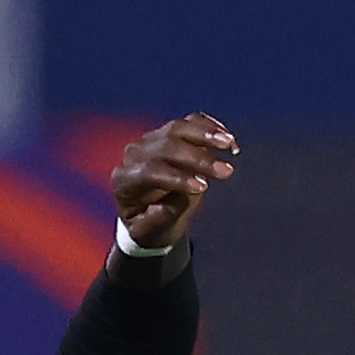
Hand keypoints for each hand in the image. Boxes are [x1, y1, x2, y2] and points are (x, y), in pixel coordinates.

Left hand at [111, 113, 237, 250]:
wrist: (147, 212)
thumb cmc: (149, 225)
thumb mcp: (151, 232)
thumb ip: (162, 216)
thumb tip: (184, 196)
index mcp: (125, 181)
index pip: (150, 171)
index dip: (177, 177)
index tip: (204, 187)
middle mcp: (135, 155)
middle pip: (166, 146)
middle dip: (199, 158)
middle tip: (226, 171)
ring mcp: (152, 140)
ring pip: (178, 128)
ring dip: (206, 134)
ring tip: (229, 143)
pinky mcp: (169, 133)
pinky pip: (189, 122)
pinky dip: (209, 126)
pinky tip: (227, 137)